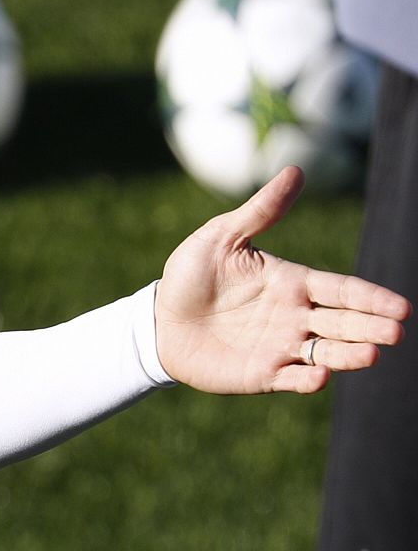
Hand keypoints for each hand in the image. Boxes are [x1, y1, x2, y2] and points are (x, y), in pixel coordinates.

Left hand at [155, 166, 409, 393]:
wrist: (157, 320)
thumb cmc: (190, 276)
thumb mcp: (221, 237)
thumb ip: (260, 211)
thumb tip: (295, 170)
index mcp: (292, 282)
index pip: (342, 289)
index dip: (371, 298)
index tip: (401, 307)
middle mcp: (295, 316)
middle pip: (343, 323)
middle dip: (371, 327)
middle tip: (396, 332)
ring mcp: (281, 347)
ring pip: (326, 353)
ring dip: (349, 355)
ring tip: (371, 354)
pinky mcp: (262, 374)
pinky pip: (291, 379)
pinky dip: (307, 380)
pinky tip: (318, 377)